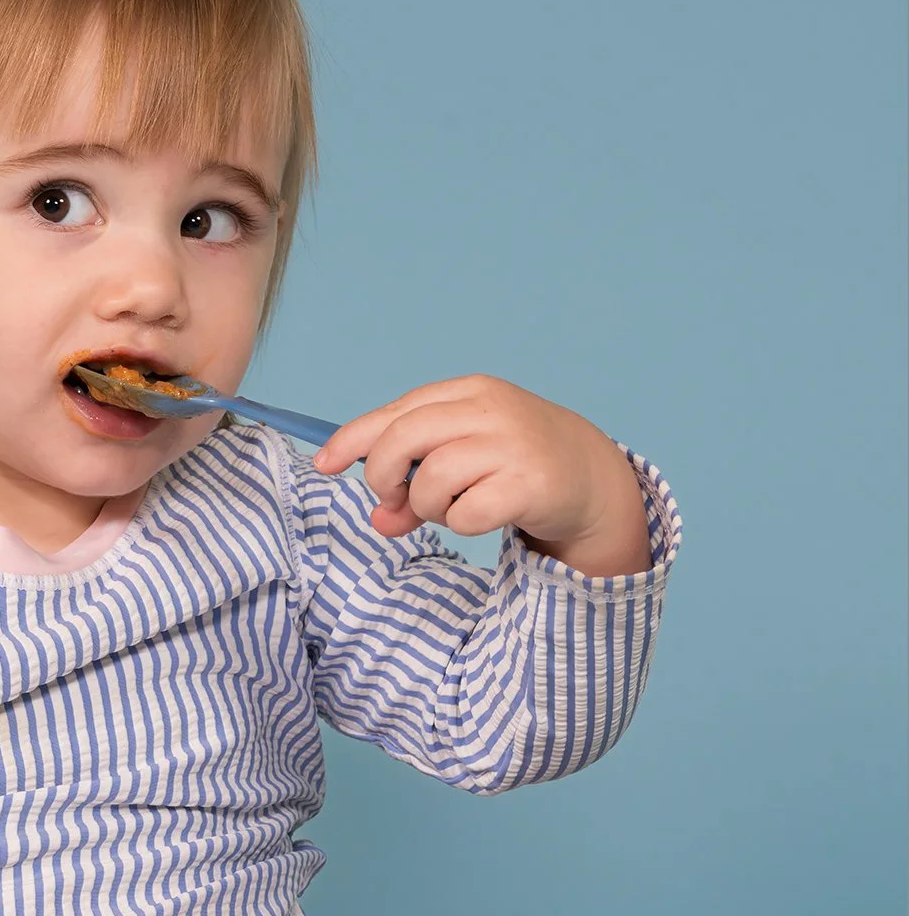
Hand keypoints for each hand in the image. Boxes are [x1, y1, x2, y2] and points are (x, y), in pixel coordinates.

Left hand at [315, 374, 652, 576]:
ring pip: (431, 479)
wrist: (590, 475)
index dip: (352, 439)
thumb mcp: (462, 461)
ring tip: (451, 508)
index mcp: (468, 392)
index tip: (323, 463)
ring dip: (427, 507)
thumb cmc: (513, 462)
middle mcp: (488, 410)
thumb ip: (414, 484)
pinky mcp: (529, 483)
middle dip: (383, 477)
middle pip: (403, 438)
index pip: (395, 412)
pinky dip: (461, 523)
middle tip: (393, 501)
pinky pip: (466, 513)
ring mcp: (510, 445)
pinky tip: (483, 515)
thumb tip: (379, 522)